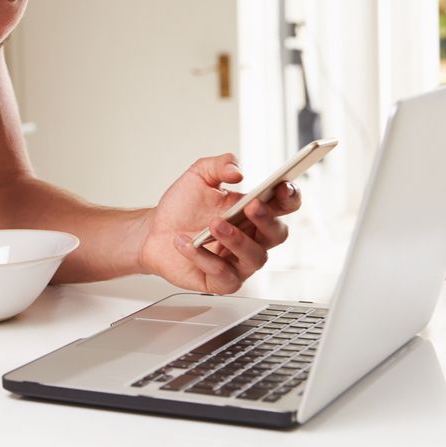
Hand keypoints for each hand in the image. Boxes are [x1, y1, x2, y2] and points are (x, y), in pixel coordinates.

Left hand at [135, 154, 301, 293]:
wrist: (155, 230)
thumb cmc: (183, 206)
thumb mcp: (199, 176)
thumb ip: (219, 165)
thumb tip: (237, 171)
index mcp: (254, 211)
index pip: (285, 205)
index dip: (290, 197)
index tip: (282, 186)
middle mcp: (253, 238)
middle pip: (277, 233)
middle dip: (267, 219)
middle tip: (250, 206)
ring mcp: (239, 262)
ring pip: (255, 257)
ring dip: (236, 240)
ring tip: (214, 224)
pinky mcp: (222, 281)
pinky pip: (223, 275)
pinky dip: (204, 258)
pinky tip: (188, 243)